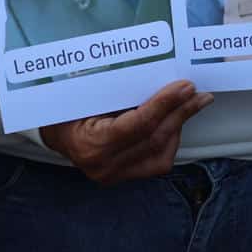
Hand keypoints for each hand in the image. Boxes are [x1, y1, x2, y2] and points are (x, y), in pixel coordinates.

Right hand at [39, 81, 213, 183]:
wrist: (53, 133)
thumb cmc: (66, 107)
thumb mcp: (86, 93)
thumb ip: (118, 89)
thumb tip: (157, 74)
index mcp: (90, 143)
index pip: (137, 124)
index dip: (165, 104)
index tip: (185, 86)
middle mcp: (104, 166)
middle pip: (153, 139)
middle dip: (180, 114)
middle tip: (198, 94)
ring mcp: (114, 176)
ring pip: (160, 154)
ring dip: (178, 127)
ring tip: (191, 105)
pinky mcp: (124, 178)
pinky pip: (157, 162)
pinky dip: (169, 140)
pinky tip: (174, 123)